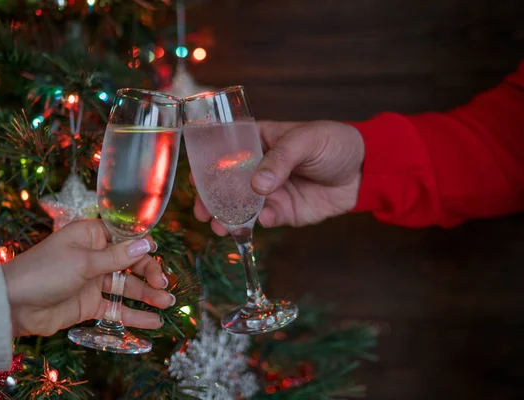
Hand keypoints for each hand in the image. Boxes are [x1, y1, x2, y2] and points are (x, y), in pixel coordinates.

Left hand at [1, 219, 174, 336]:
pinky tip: (152, 322)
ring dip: (147, 295)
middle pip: (130, 263)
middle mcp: (94, 256)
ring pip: (126, 287)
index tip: (157, 254)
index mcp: (91, 236)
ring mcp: (93, 281)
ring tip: (167, 303)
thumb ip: (117, 256)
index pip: (124, 236)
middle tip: (164, 286)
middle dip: (149, 273)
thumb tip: (147, 244)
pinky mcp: (89, 304)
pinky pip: (116, 308)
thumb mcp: (83, 261)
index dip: (142, 245)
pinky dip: (133, 315)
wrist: (12, 305)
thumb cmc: (44, 271)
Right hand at [194, 120, 364, 234]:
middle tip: (201, 211)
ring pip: (243, 206)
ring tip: (218, 226)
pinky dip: (259, 222)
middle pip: (229, 184)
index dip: (209, 164)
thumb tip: (257, 185)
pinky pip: (267, 219)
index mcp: (260, 142)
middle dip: (213, 198)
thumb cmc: (334, 143)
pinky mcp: (285, 211)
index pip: (227, 152)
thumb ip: (280, 160)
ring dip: (229, 216)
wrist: (365, 170)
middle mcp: (260, 168)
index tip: (195, 178)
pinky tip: (258, 222)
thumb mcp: (305, 141)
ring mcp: (271, 191)